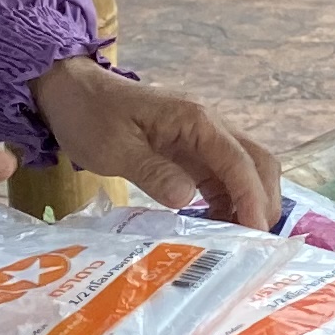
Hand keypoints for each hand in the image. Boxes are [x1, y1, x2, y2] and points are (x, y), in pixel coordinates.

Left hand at [33, 56, 281, 229]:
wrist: (71, 92)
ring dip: (249, 203)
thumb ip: (152, 172)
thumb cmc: (89, 115)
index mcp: (196, 119)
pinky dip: (228, 201)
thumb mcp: (114, 148)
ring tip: (237, 241)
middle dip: (264, 200)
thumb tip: (187, 199)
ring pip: (245, 170)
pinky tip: (216, 226)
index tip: (256, 232)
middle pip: (257, 161)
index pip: (238, 160)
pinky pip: (222, 177)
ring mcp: (201, 139)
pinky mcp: (190, 152)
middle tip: (255, 243)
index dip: (252, 197)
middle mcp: (208, 126)